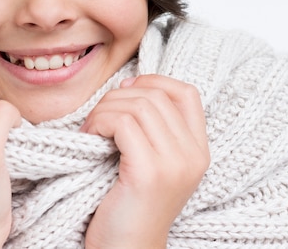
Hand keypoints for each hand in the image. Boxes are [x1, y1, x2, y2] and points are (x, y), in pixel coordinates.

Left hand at [80, 75, 209, 248]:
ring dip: (103, 110)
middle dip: (117, 97)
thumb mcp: (150, 162)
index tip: (125, 91)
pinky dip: (98, 123)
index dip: (154, 81)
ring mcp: (174, 164)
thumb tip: (127, 85)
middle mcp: (193, 156)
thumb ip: (151, 129)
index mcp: (198, 151)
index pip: (187, 92)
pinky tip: (89, 139)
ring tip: (91, 131)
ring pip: (136, 105)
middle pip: (155, 95)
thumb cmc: (128, 206)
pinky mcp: (149, 172)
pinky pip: (121, 123)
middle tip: (97, 118)